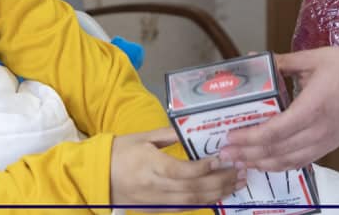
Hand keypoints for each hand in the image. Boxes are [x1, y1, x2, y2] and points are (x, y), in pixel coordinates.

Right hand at [109, 127, 243, 210]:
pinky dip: (205, 202)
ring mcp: (156, 202)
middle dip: (220, 182)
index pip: (183, 171)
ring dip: (218, 194)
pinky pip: (185, 208)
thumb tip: (192, 130)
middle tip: (240, 172)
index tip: (221, 158)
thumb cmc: (120, 152)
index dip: (204, 167)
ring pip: (193, 202)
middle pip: (193, 189)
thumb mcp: (143, 138)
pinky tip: (219, 194)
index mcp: (150, 165)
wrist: (98, 177)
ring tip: (237, 184)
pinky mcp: (157, 211)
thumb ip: (169, 135)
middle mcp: (155, 187)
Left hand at [217, 47, 338, 171]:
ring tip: (241, 162)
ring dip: (261, 164)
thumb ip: (282, 62)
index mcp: (312, 107)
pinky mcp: (330, 145)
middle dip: (248, 154)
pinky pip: (302, 161)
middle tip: (226, 154)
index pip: (275, 131)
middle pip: (277, 150)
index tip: (231, 136)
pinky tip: (267, 163)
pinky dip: (281, 166)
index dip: (250, 138)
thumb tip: (254, 59)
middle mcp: (318, 130)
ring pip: (288, 161)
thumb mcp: (312, 59)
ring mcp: (325, 141)